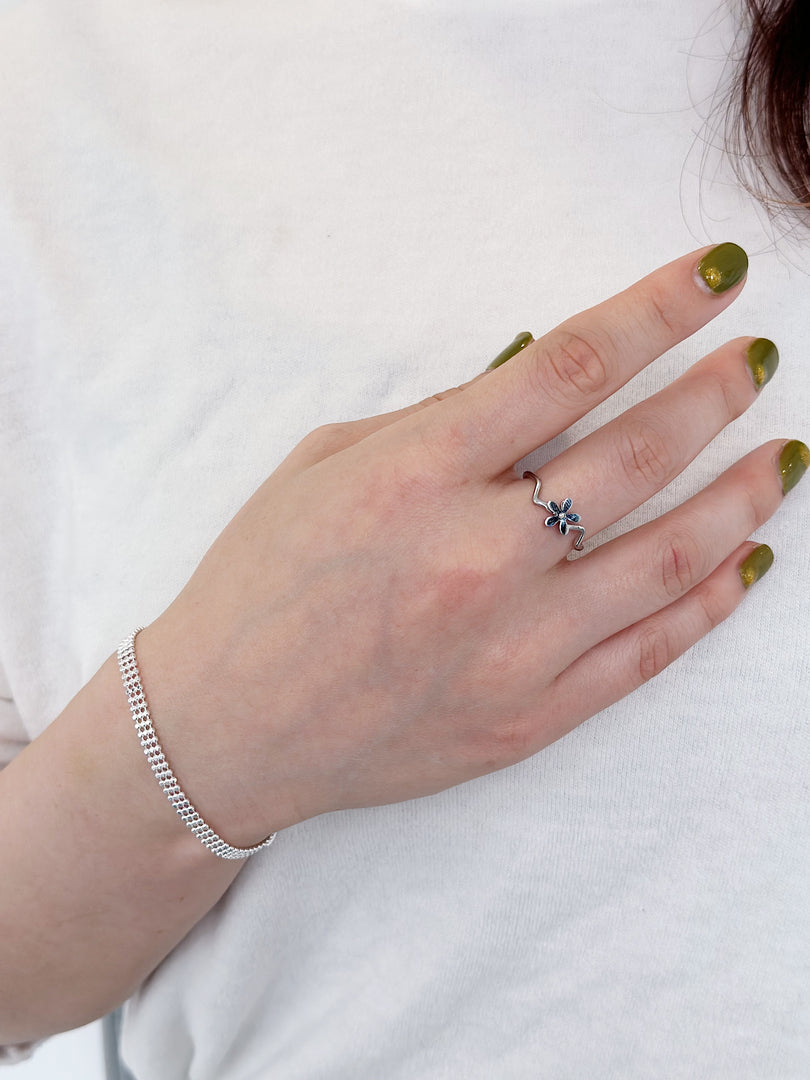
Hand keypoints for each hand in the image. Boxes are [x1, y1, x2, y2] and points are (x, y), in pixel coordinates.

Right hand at [137, 245, 801, 844]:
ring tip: (783, 457)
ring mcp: (514, 647)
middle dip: (716, 392)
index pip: (574, 365)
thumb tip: (538, 368)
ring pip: (670, 556)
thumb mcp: (324, 465)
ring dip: (743, 496)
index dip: (661, 309)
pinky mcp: (531, 717)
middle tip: (759, 361)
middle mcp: (478, 556)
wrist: (227, 728)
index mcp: (418, 475)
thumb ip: (439, 416)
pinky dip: (710, 601)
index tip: (720, 276)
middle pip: (640, 453)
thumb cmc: (259, 584)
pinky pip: (649, 652)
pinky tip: (747, 562)